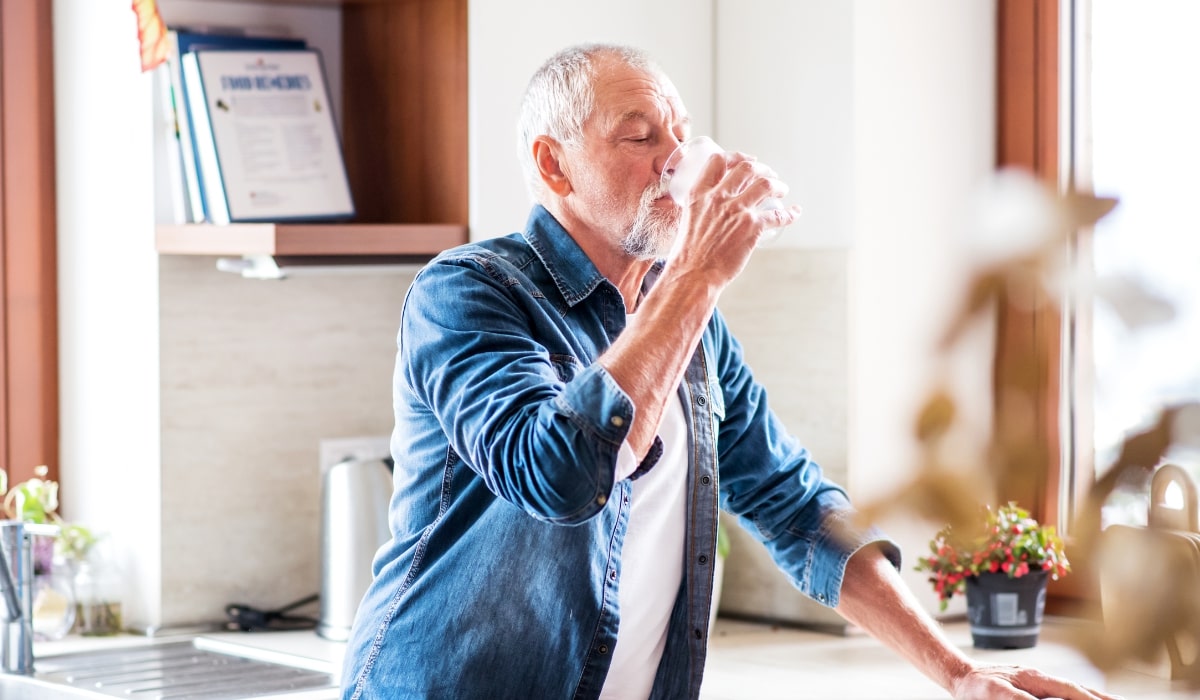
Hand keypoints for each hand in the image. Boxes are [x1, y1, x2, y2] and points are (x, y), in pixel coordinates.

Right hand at [668, 151, 799, 282]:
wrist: (693, 274)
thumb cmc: (688, 254)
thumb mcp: (688, 220)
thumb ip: (701, 209)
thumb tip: (712, 209)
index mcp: (699, 194)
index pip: (718, 161)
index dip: (736, 157)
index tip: (747, 161)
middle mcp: (718, 198)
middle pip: (747, 168)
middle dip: (762, 169)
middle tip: (769, 175)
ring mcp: (737, 211)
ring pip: (766, 185)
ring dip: (778, 185)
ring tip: (782, 189)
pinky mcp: (752, 228)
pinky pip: (778, 214)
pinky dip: (790, 213)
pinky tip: (794, 212)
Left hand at [952, 664, 1123, 699]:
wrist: (961, 676)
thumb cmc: (976, 687)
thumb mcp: (996, 694)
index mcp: (1035, 678)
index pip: (1071, 691)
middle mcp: (1041, 679)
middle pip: (1079, 690)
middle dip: (1102, 698)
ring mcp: (1040, 682)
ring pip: (1075, 691)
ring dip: (1096, 698)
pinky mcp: (1036, 687)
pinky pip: (1065, 693)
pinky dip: (1081, 697)